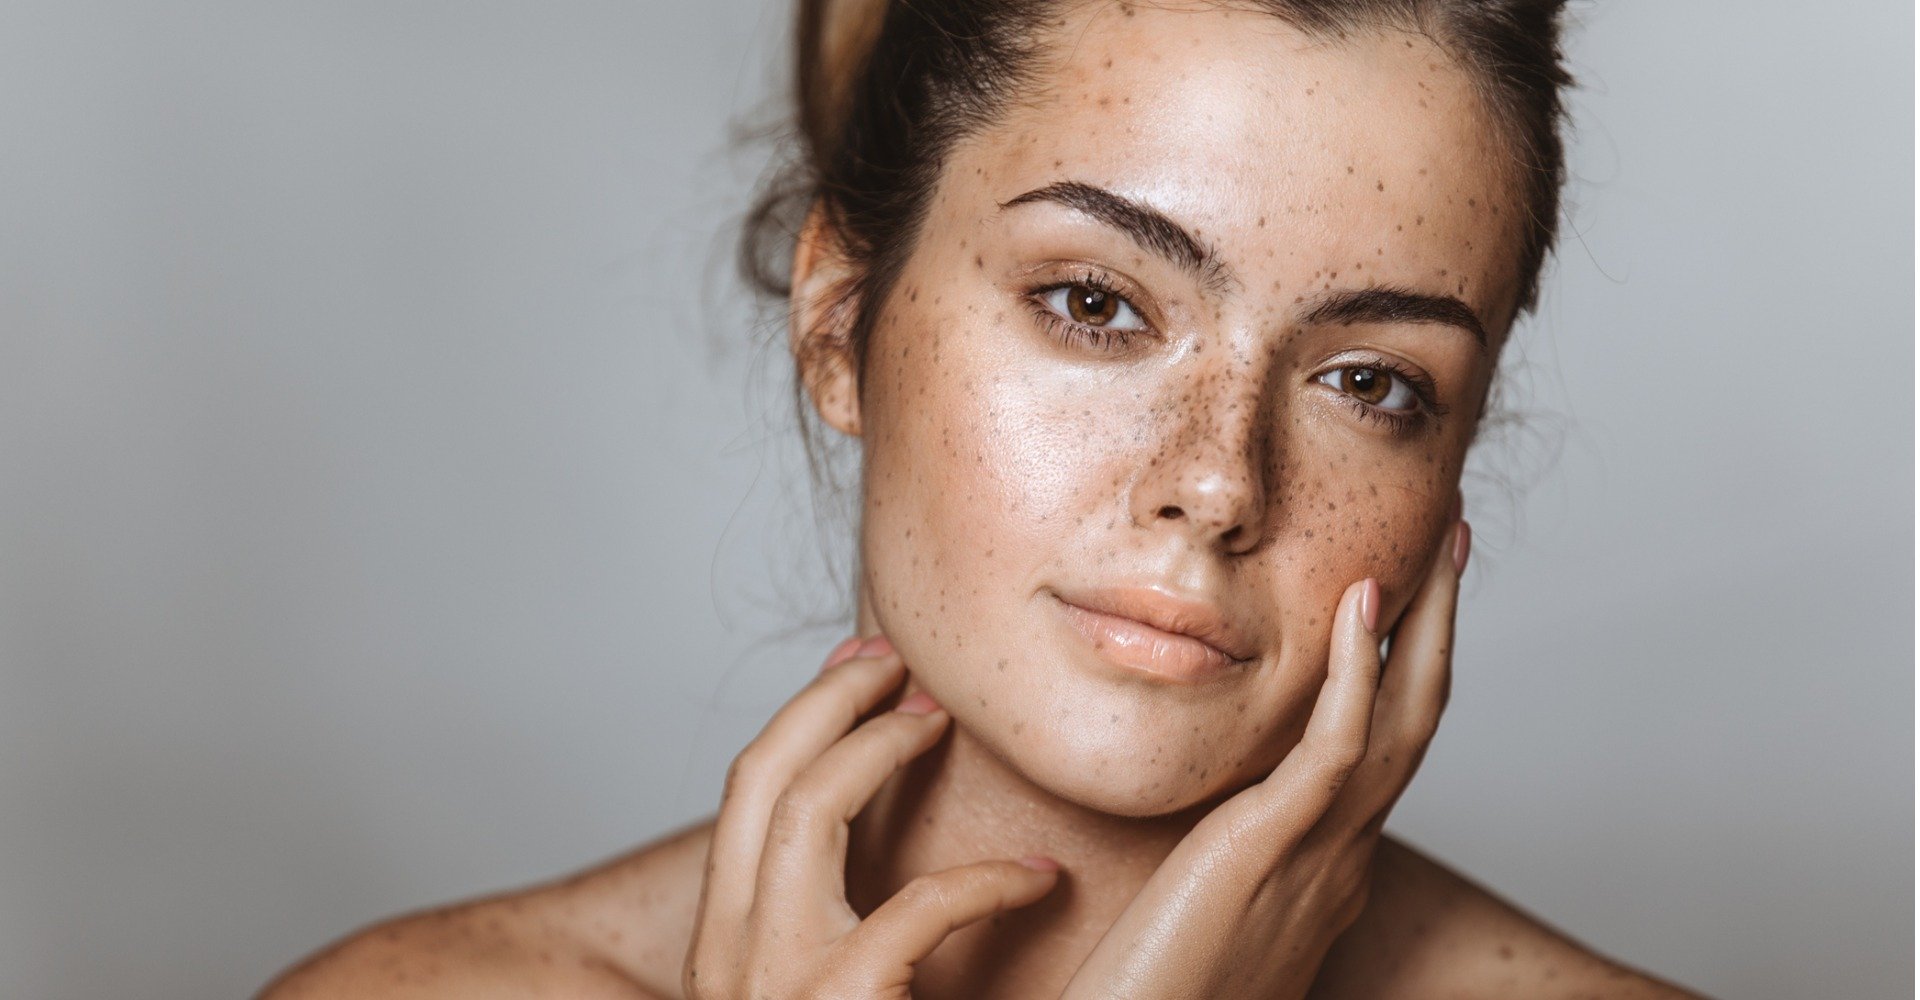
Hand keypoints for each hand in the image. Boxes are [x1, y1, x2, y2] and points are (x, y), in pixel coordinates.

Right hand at [682, 635, 1062, 998]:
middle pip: (758, 775)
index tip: (860, 668)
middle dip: (827, 699)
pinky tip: (1038, 877)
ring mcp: (772, 978)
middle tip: (896, 660)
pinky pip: (920, 907)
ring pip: (806, 810)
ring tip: (942, 717)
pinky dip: (989, 882)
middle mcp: (726, 952)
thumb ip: (828, 919)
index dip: (802, 717)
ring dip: (878, 744)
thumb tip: (877, 837)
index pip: (745, 796)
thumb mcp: (820, 983)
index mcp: (722, 942)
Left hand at [1058, 518, 1469, 999]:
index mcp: (1325, 866)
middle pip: (1418, 721)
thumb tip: (1225, 817)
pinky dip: (1357, 673)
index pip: (1385, 750)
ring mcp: (1317, 854)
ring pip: (1401, 722)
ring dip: (1427, 627)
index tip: (1410, 597)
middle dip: (1443, 629)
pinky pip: (1334, 750)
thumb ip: (1232, 856)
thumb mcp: (1208, 907)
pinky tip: (1361, 605)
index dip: (1410, 668)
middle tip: (1456, 545)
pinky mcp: (1269, 850)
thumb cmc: (1154, 993)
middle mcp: (1340, 857)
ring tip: (1441, 547)